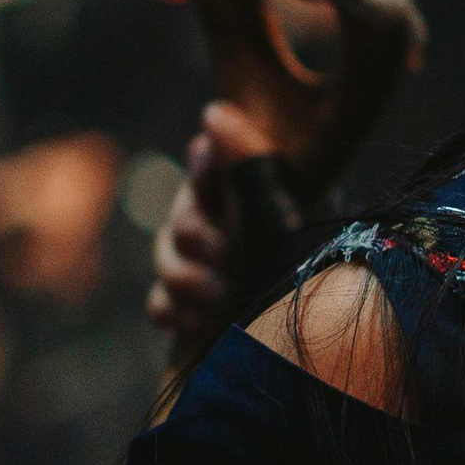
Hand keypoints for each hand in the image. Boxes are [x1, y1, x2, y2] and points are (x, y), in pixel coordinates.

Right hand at [145, 100, 276, 355]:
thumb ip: (242, 157)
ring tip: (222, 302)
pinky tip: (197, 323)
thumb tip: (212, 112)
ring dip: (189, 284)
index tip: (218, 203)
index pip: (205, 177)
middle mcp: (236, 235)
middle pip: (177, 224)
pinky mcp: (198, 319)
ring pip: (166, 265)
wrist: (305, 351)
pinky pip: (160, 305)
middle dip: (196, 245)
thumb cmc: (296, 274)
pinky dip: (173, 313)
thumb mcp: (271, 207)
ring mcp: (215, 279)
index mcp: (258, 202)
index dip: (202, 190)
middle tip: (227, 260)